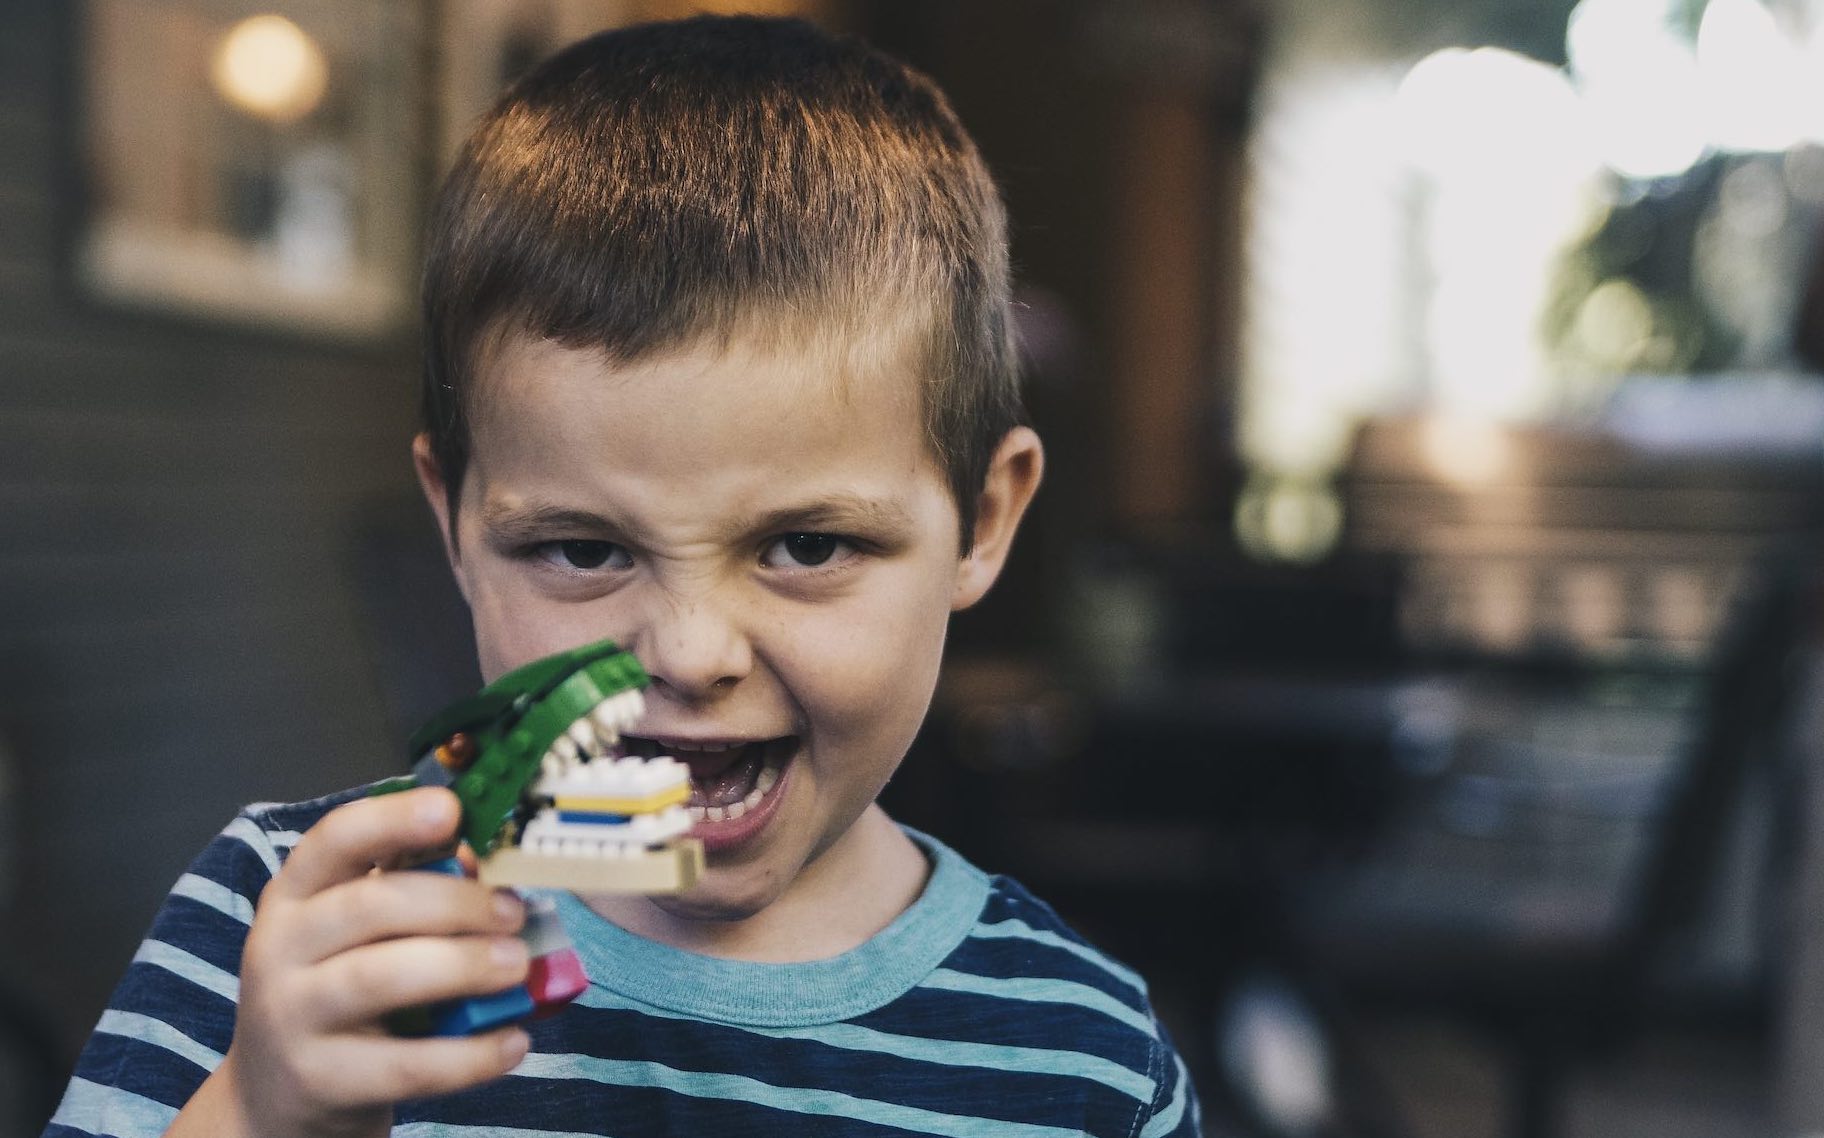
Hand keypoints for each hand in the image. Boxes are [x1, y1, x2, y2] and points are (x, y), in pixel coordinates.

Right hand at [171, 788, 531, 1137]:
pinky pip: (404, 1065)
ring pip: (380, 978)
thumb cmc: (337, 985)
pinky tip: (513, 1041)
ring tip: (518, 966)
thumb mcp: (357, 931)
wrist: (279, 1090)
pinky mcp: (319, 1080)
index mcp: (296, 893)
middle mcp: (281, 947)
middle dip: (454, 903)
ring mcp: (292, 1016)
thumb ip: (414, 888)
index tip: (452, 810)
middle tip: (514, 913)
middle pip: (370, 906)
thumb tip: (484, 865)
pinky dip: (469, 1055)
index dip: (393, 819)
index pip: (334, 839)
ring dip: (463, 965)